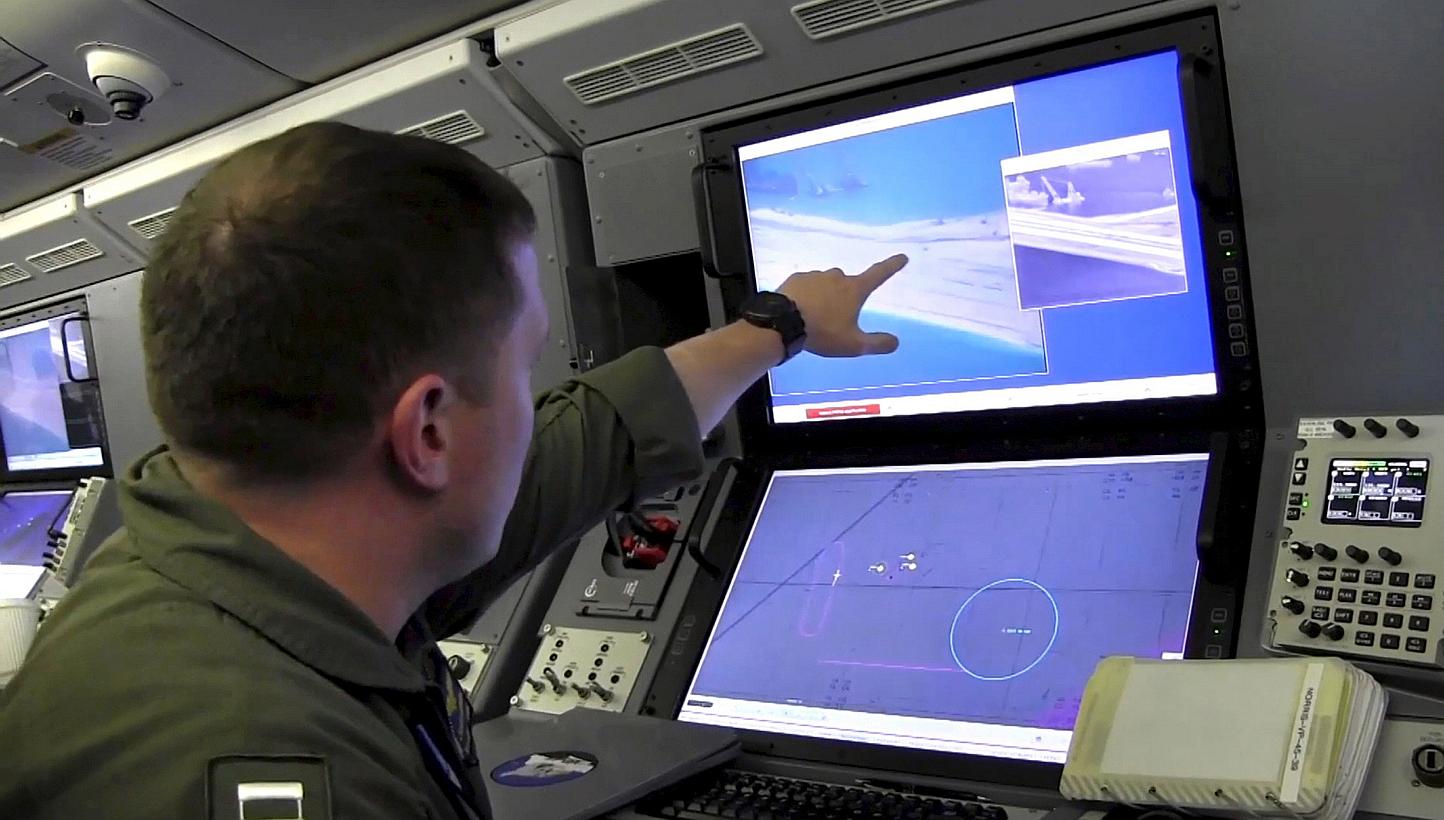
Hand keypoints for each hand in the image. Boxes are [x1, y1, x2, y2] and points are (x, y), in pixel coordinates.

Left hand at [777, 254, 908, 357]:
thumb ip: (876, 343)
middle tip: (836, 318)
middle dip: (846, 296)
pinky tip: (799, 310)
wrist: (783, 322)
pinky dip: (806, 295)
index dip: (892, 266)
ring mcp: (815, 275)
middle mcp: (837, 277)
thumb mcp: (853, 344)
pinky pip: (806, 286)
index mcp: (854, 290)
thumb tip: (896, 342)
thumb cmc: (822, 333)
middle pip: (848, 284)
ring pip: (826, 284)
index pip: (879, 274)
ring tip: (814, 318)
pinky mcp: (796, 278)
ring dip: (824, 296)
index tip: (902, 257)